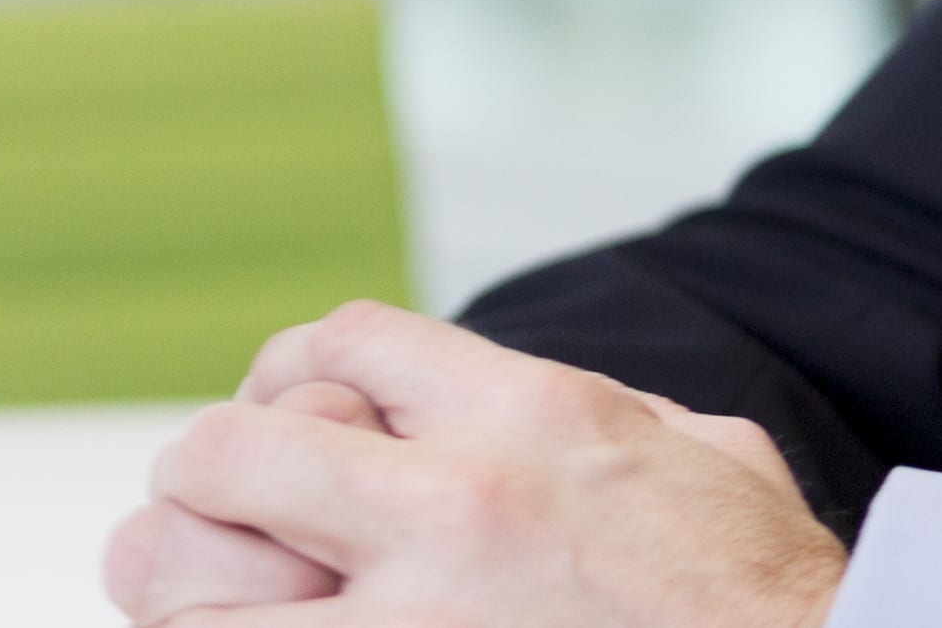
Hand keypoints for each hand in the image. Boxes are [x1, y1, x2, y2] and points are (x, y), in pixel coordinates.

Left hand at [129, 301, 845, 626]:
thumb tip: (556, 410)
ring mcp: (415, 622)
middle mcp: (457, 504)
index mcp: (538, 414)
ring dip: (181, 585)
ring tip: (218, 599)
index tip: (302, 419)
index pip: (343, 342)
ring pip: (178, 578)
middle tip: (228, 515)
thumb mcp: (700, 448)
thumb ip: (609, 417)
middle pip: (227, 449)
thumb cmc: (763, 586)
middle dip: (209, 476)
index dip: (296, 373)